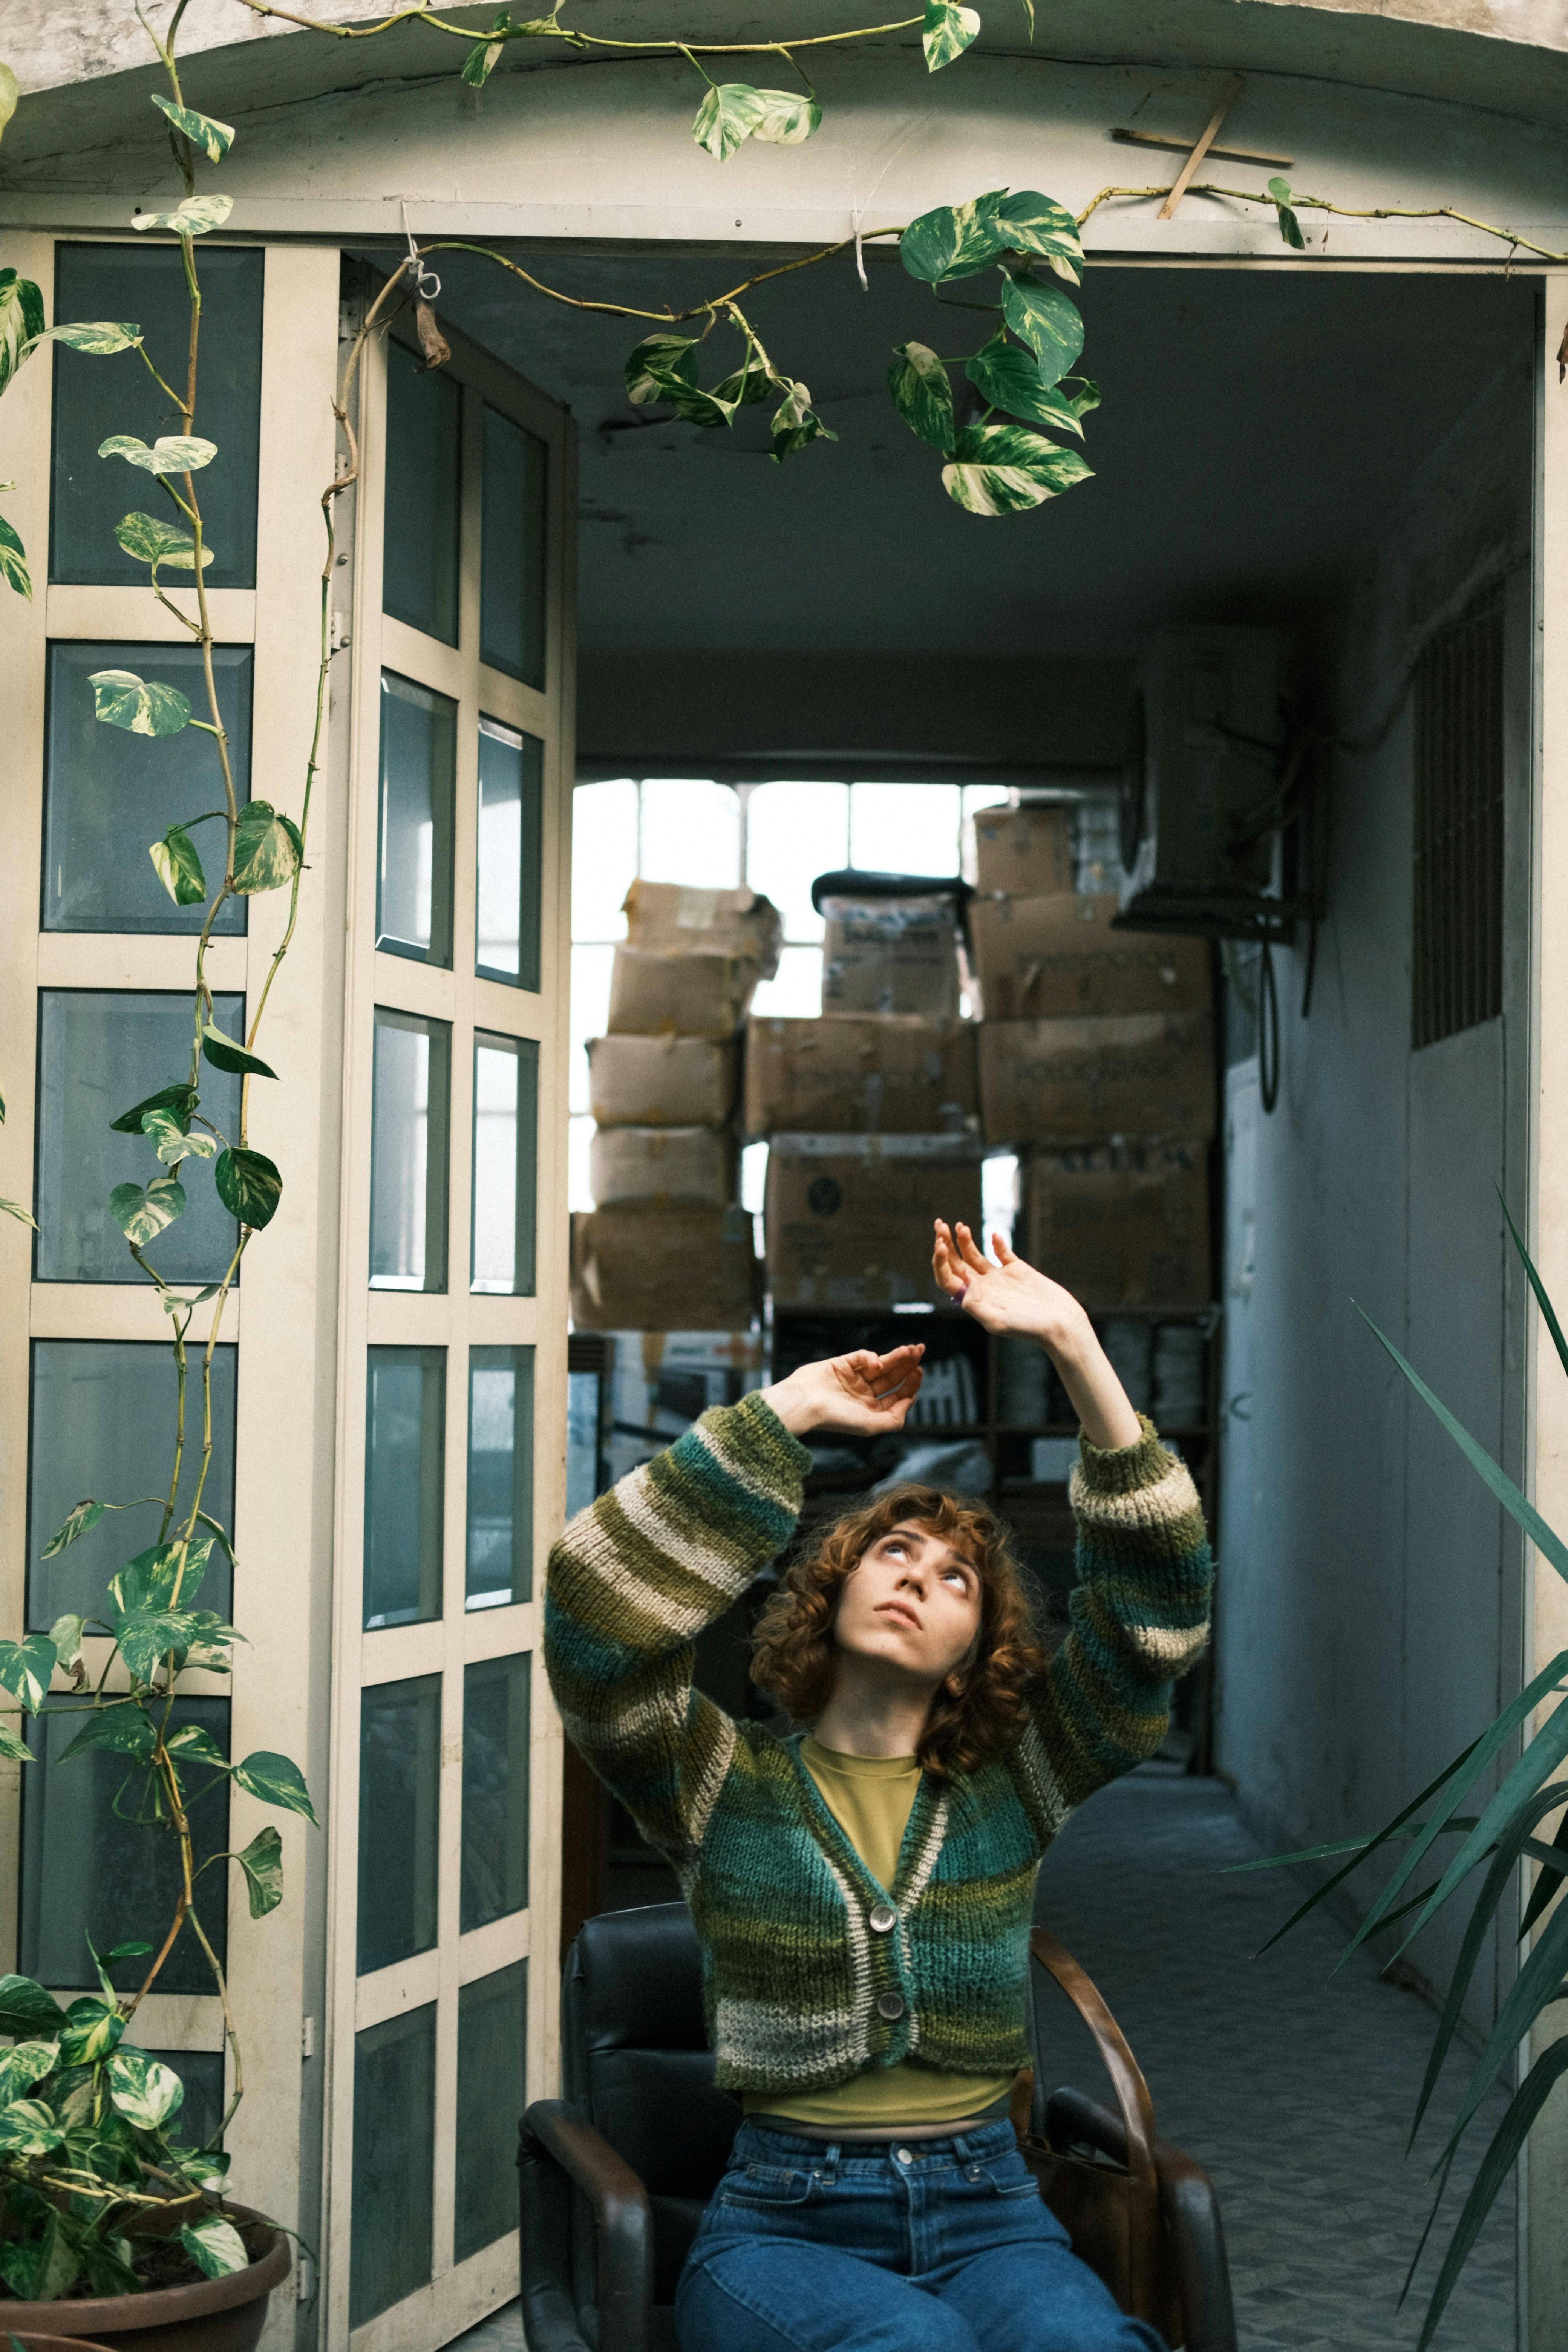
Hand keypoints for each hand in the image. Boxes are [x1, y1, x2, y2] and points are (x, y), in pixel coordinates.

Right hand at [761, 1346, 924, 1436]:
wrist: (805, 1404)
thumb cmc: (835, 1418)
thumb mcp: (871, 1426)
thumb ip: (894, 1419)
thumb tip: (910, 1401)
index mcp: (871, 1410)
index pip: (897, 1395)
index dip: (911, 1384)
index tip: (919, 1372)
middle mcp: (864, 1394)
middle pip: (892, 1377)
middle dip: (907, 1364)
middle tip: (920, 1351)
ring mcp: (853, 1378)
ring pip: (881, 1364)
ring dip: (896, 1356)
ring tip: (910, 1349)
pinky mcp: (842, 1364)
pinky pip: (861, 1357)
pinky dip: (871, 1357)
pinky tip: (876, 1362)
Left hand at [931, 1221, 1141, 1449]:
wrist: (1061, 1323)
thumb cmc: (1031, 1327)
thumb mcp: (999, 1321)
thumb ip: (978, 1307)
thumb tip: (962, 1293)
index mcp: (975, 1300)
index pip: (948, 1278)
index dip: (940, 1261)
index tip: (941, 1244)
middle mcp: (984, 1288)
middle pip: (956, 1264)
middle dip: (946, 1244)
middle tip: (940, 1225)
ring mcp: (1000, 1279)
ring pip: (975, 1256)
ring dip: (965, 1241)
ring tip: (960, 1225)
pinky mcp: (1018, 1271)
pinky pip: (1002, 1253)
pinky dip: (996, 1242)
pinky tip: (994, 1235)